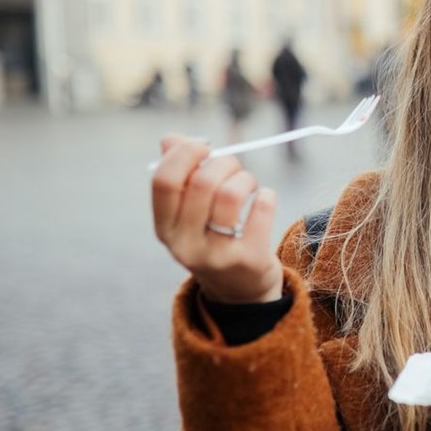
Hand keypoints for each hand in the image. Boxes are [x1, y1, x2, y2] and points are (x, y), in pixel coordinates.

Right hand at [151, 135, 282, 303]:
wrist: (239, 291)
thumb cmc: (212, 237)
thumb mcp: (188, 214)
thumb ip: (180, 175)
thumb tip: (171, 139)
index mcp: (165, 228)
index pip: (164, 181)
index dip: (185, 154)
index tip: (203, 146)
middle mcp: (185, 245)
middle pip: (203, 182)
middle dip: (225, 162)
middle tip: (234, 166)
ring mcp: (217, 255)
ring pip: (232, 194)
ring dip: (246, 178)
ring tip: (249, 184)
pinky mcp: (249, 259)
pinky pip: (262, 208)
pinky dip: (266, 195)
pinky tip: (263, 200)